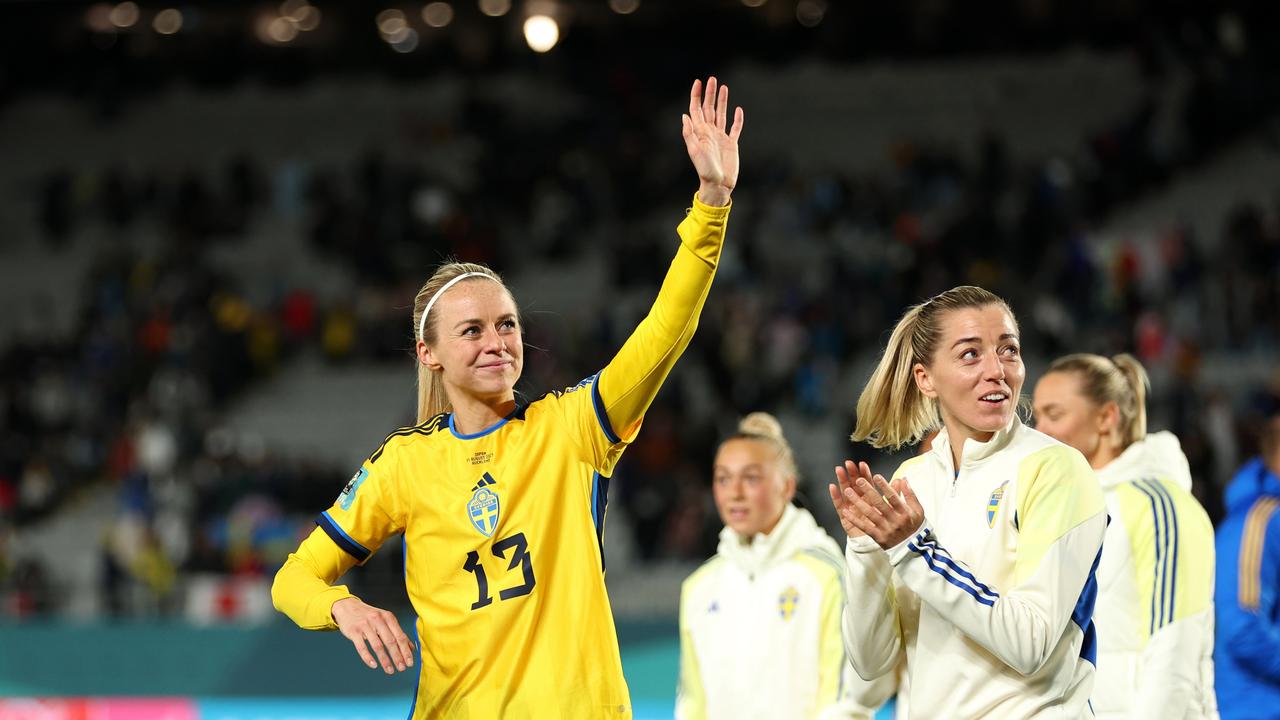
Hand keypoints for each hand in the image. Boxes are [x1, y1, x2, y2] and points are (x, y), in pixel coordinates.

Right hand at [332, 597, 416, 674]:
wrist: (347, 606)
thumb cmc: (369, 615)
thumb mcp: (385, 620)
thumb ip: (397, 632)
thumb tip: (411, 648)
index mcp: (388, 617)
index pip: (400, 636)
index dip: (406, 651)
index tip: (410, 662)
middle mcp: (378, 620)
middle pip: (390, 641)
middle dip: (397, 657)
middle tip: (402, 668)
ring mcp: (365, 626)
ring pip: (377, 646)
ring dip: (385, 660)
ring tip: (390, 670)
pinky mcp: (354, 631)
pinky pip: (361, 647)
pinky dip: (368, 657)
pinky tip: (374, 665)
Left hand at [682, 76, 743, 206]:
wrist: (718, 184)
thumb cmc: (705, 170)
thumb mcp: (694, 152)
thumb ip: (689, 134)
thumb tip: (684, 115)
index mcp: (700, 132)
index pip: (696, 109)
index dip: (696, 95)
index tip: (698, 82)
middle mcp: (710, 132)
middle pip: (709, 108)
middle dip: (710, 94)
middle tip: (712, 79)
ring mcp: (721, 137)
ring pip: (721, 114)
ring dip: (722, 101)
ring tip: (724, 87)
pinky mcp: (731, 144)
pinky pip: (735, 128)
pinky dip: (737, 119)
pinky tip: (739, 109)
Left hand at [829, 461, 924, 549]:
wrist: (912, 549)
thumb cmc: (914, 526)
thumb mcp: (918, 510)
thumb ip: (910, 494)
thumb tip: (902, 478)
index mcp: (904, 512)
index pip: (893, 497)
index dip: (885, 486)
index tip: (876, 476)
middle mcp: (894, 520)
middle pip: (879, 504)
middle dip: (868, 491)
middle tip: (858, 480)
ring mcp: (886, 529)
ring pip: (870, 514)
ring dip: (858, 502)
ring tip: (848, 491)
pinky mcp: (878, 537)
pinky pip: (864, 527)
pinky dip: (854, 519)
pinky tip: (845, 512)